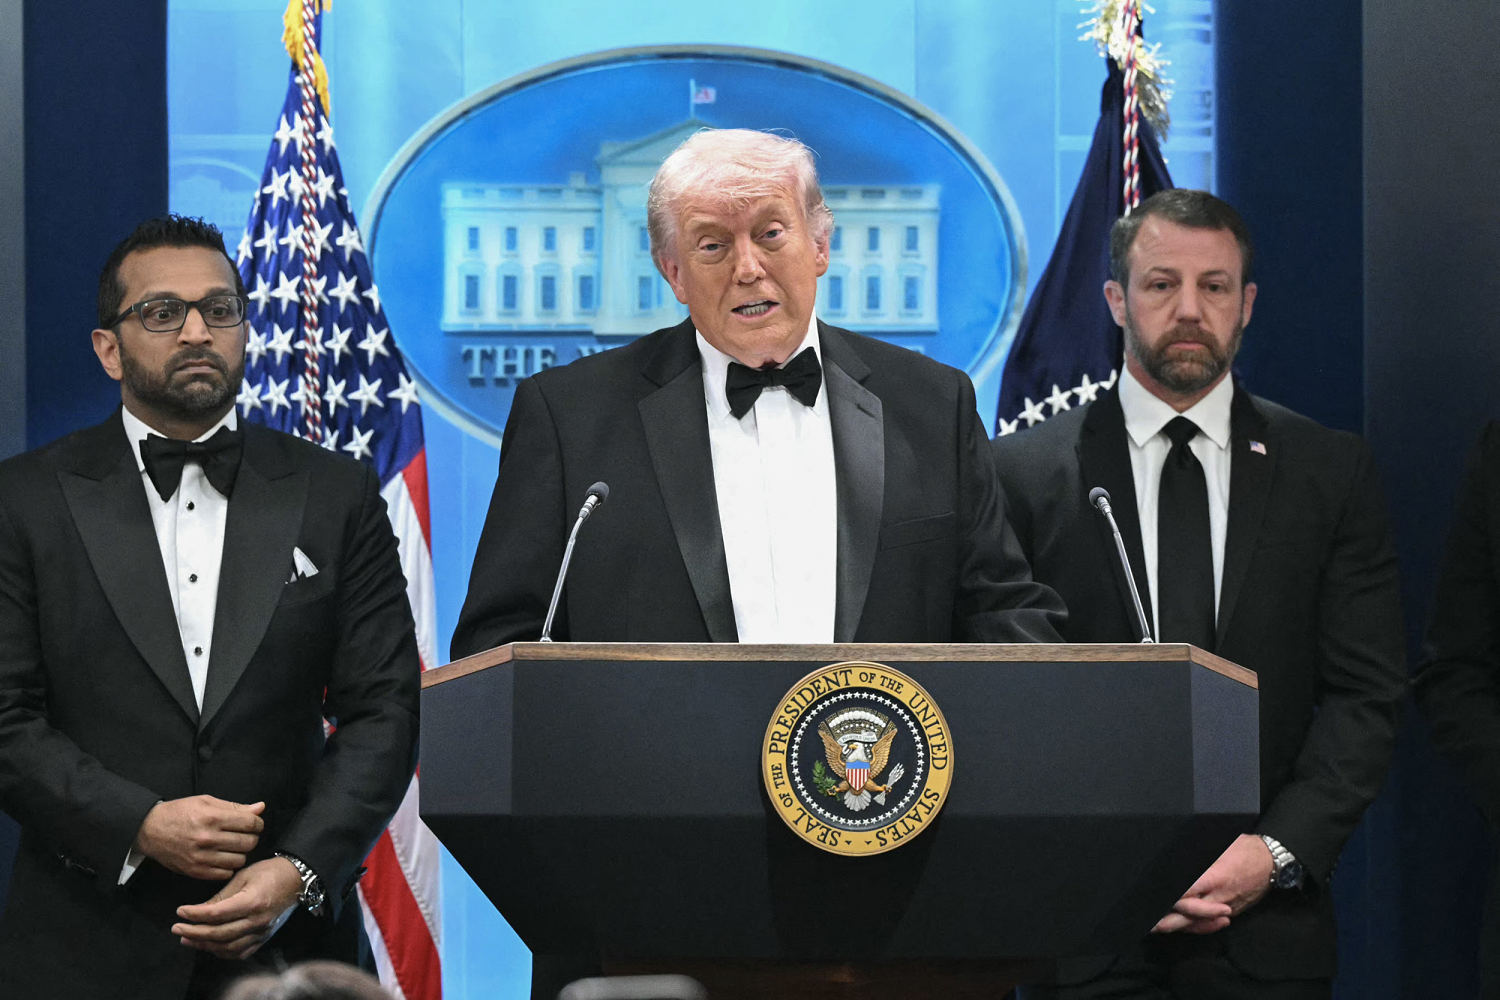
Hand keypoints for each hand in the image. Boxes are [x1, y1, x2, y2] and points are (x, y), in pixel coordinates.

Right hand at [134, 796, 265, 879]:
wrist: (150, 830)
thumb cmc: (180, 812)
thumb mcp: (207, 802)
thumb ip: (235, 807)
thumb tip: (260, 808)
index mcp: (212, 817)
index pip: (250, 823)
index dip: (257, 823)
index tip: (254, 824)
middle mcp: (207, 838)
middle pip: (248, 843)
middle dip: (251, 838)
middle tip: (244, 835)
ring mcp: (201, 857)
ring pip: (239, 860)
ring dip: (240, 853)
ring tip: (232, 846)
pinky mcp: (195, 871)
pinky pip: (225, 873)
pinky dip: (228, 866)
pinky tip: (222, 857)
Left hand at [171, 857, 302, 959]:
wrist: (296, 878)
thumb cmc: (269, 872)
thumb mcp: (243, 876)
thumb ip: (221, 896)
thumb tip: (199, 911)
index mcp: (252, 902)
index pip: (216, 914)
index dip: (195, 914)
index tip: (180, 911)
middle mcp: (257, 921)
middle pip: (218, 934)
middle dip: (193, 933)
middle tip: (177, 928)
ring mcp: (261, 932)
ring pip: (227, 947)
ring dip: (204, 945)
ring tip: (188, 939)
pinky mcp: (264, 937)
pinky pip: (240, 952)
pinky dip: (222, 952)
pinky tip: (210, 946)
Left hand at [1152, 833, 1272, 933]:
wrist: (1272, 862)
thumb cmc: (1244, 849)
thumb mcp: (1221, 845)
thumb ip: (1198, 855)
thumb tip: (1176, 855)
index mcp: (1214, 876)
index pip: (1187, 890)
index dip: (1170, 896)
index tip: (1153, 896)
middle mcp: (1219, 895)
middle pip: (1189, 912)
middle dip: (1168, 919)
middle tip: (1149, 921)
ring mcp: (1226, 906)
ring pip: (1198, 921)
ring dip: (1178, 925)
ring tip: (1157, 927)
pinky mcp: (1232, 911)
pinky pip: (1211, 923)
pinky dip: (1196, 927)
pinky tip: (1183, 926)